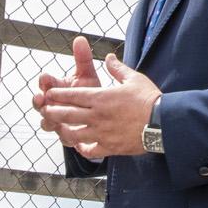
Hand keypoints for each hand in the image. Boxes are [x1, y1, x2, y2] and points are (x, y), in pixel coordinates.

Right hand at [31, 35, 100, 142]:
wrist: (100, 113)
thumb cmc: (89, 91)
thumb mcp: (87, 74)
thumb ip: (83, 59)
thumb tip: (80, 39)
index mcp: (56, 87)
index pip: (45, 81)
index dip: (44, 80)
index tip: (45, 78)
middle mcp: (52, 104)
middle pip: (38, 103)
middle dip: (37, 100)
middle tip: (40, 98)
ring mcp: (56, 120)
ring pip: (46, 122)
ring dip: (47, 120)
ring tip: (51, 118)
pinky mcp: (66, 134)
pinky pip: (62, 137)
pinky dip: (64, 135)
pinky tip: (70, 135)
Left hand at [34, 42, 160, 159]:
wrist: (162, 123)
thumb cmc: (149, 99)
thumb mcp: (134, 78)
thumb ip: (117, 68)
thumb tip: (109, 57)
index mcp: (101, 97)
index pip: (73, 95)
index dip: (58, 94)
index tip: (49, 93)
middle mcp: (97, 116)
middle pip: (68, 114)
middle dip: (53, 111)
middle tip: (45, 110)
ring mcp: (102, 133)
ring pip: (74, 134)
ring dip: (63, 131)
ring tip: (58, 129)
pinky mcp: (110, 147)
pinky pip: (90, 150)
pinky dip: (83, 148)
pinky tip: (80, 146)